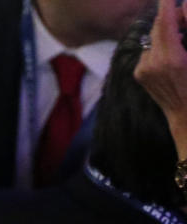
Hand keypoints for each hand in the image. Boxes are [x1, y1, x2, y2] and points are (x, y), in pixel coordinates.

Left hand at [134, 0, 186, 144]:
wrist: (185, 114)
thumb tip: (186, 7)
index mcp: (171, 59)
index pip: (165, 23)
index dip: (166, 5)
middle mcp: (152, 64)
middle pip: (157, 28)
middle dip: (170, 17)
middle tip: (183, 15)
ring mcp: (143, 70)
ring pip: (152, 38)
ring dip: (165, 32)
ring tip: (181, 36)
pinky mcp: (139, 74)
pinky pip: (148, 51)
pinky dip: (159, 45)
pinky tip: (171, 53)